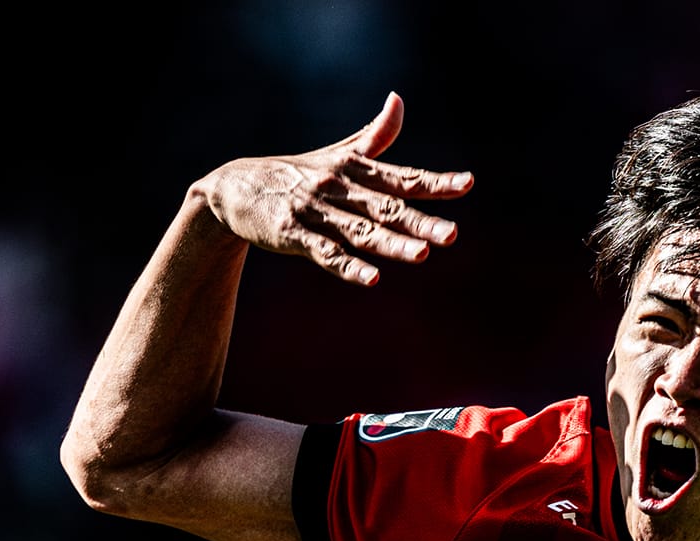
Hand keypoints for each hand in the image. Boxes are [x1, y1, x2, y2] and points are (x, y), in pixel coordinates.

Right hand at [194, 91, 472, 284]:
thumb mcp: (336, 153)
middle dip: (421, 221)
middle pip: (387, 207)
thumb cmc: (293, 173)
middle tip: (452, 235)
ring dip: (392, 244)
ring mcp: (314, 211)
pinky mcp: (291, 233)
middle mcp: (338, 187)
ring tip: (423, 254)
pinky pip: (325, 253)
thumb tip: (399, 101)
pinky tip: (372, 279)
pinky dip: (348, 267)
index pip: (402, 176)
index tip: (467, 183)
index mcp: (353, 169)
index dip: (435, 182)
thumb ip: (374, 137)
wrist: (232, 186)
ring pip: (361, 231)